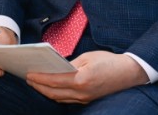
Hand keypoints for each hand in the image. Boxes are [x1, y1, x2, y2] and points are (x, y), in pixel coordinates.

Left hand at [26, 51, 147, 103]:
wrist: (128, 73)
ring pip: (59, 99)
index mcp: (81, 79)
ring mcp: (84, 99)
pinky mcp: (87, 100)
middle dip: (39, 86)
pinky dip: (56, 94)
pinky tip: (51, 88)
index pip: (55, 80)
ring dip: (46, 92)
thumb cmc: (109, 61)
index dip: (40, 78)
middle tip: (28, 79)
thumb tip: (57, 67)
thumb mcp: (88, 57)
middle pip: (54, 93)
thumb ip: (71, 64)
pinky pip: (67, 100)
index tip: (29, 73)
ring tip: (36, 83)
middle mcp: (82, 93)